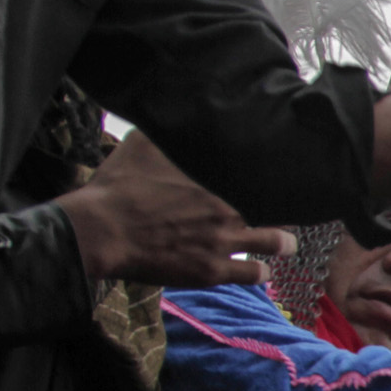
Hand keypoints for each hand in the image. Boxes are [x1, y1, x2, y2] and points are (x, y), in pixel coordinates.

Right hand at [56, 131, 296, 285]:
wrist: (101, 230)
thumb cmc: (118, 188)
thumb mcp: (142, 146)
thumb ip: (170, 135)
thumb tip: (179, 115)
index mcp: (218, 179)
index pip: (264, 178)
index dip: (277, 179)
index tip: (281, 179)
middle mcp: (228, 210)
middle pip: (278, 210)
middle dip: (287, 211)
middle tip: (289, 211)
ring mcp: (224, 242)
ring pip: (276, 243)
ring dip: (284, 242)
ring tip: (287, 242)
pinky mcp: (212, 271)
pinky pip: (254, 274)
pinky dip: (263, 271)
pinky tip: (264, 269)